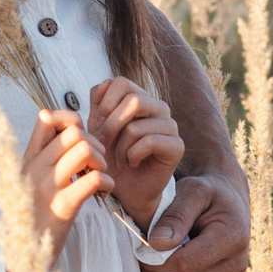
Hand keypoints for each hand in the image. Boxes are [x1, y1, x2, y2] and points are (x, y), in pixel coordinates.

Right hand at [22, 109, 110, 271]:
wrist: (24, 255)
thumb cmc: (33, 215)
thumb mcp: (30, 181)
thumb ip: (45, 157)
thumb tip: (68, 132)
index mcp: (28, 158)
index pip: (47, 117)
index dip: (72, 121)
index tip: (81, 142)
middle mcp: (35, 167)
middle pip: (74, 132)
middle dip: (95, 144)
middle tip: (97, 164)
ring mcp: (48, 186)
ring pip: (86, 149)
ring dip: (102, 162)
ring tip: (100, 177)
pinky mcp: (63, 206)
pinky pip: (95, 179)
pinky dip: (108, 184)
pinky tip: (103, 193)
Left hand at [90, 77, 183, 229]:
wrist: (125, 188)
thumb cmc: (110, 156)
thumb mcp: (98, 127)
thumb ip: (99, 104)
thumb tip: (102, 84)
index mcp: (140, 97)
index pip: (121, 82)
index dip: (104, 103)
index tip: (95, 126)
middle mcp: (158, 107)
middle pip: (133, 100)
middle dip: (110, 124)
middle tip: (102, 144)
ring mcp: (170, 125)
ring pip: (137, 125)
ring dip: (120, 146)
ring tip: (119, 158)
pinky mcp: (177, 145)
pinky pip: (149, 142)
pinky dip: (133, 155)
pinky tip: (132, 162)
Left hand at [143, 173, 250, 271]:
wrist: (228, 206)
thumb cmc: (207, 194)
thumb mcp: (192, 191)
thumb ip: (175, 215)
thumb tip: (156, 243)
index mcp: (233, 238)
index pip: (185, 264)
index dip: (154, 259)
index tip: (138, 245)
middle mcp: (237, 267)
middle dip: (152, 271)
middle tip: (139, 252)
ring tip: (152, 258)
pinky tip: (165, 268)